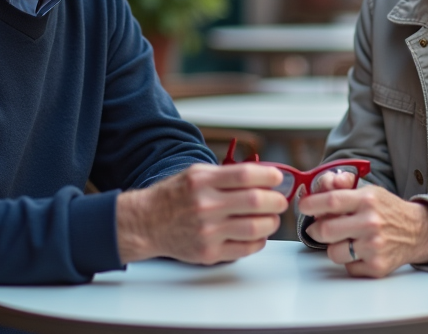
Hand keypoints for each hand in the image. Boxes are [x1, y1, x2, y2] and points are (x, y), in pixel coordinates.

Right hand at [116, 163, 287, 264]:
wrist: (147, 223)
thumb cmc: (175, 196)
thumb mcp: (196, 174)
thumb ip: (227, 174)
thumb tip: (263, 175)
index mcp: (203, 181)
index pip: (246, 175)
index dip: (269, 176)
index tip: (278, 179)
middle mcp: (205, 205)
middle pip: (255, 201)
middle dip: (276, 200)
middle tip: (280, 200)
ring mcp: (207, 232)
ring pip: (255, 227)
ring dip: (271, 222)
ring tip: (271, 218)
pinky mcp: (208, 253)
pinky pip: (245, 249)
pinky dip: (259, 241)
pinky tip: (258, 234)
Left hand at [300, 184, 427, 276]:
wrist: (417, 232)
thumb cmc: (387, 210)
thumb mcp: (369, 192)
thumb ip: (344, 187)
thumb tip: (323, 183)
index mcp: (367, 200)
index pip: (330, 201)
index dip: (310, 204)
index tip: (303, 206)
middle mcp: (371, 223)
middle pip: (326, 230)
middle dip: (316, 230)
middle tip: (317, 228)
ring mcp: (374, 247)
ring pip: (333, 252)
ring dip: (334, 247)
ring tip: (346, 240)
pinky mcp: (377, 266)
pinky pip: (348, 267)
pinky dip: (350, 261)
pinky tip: (361, 251)